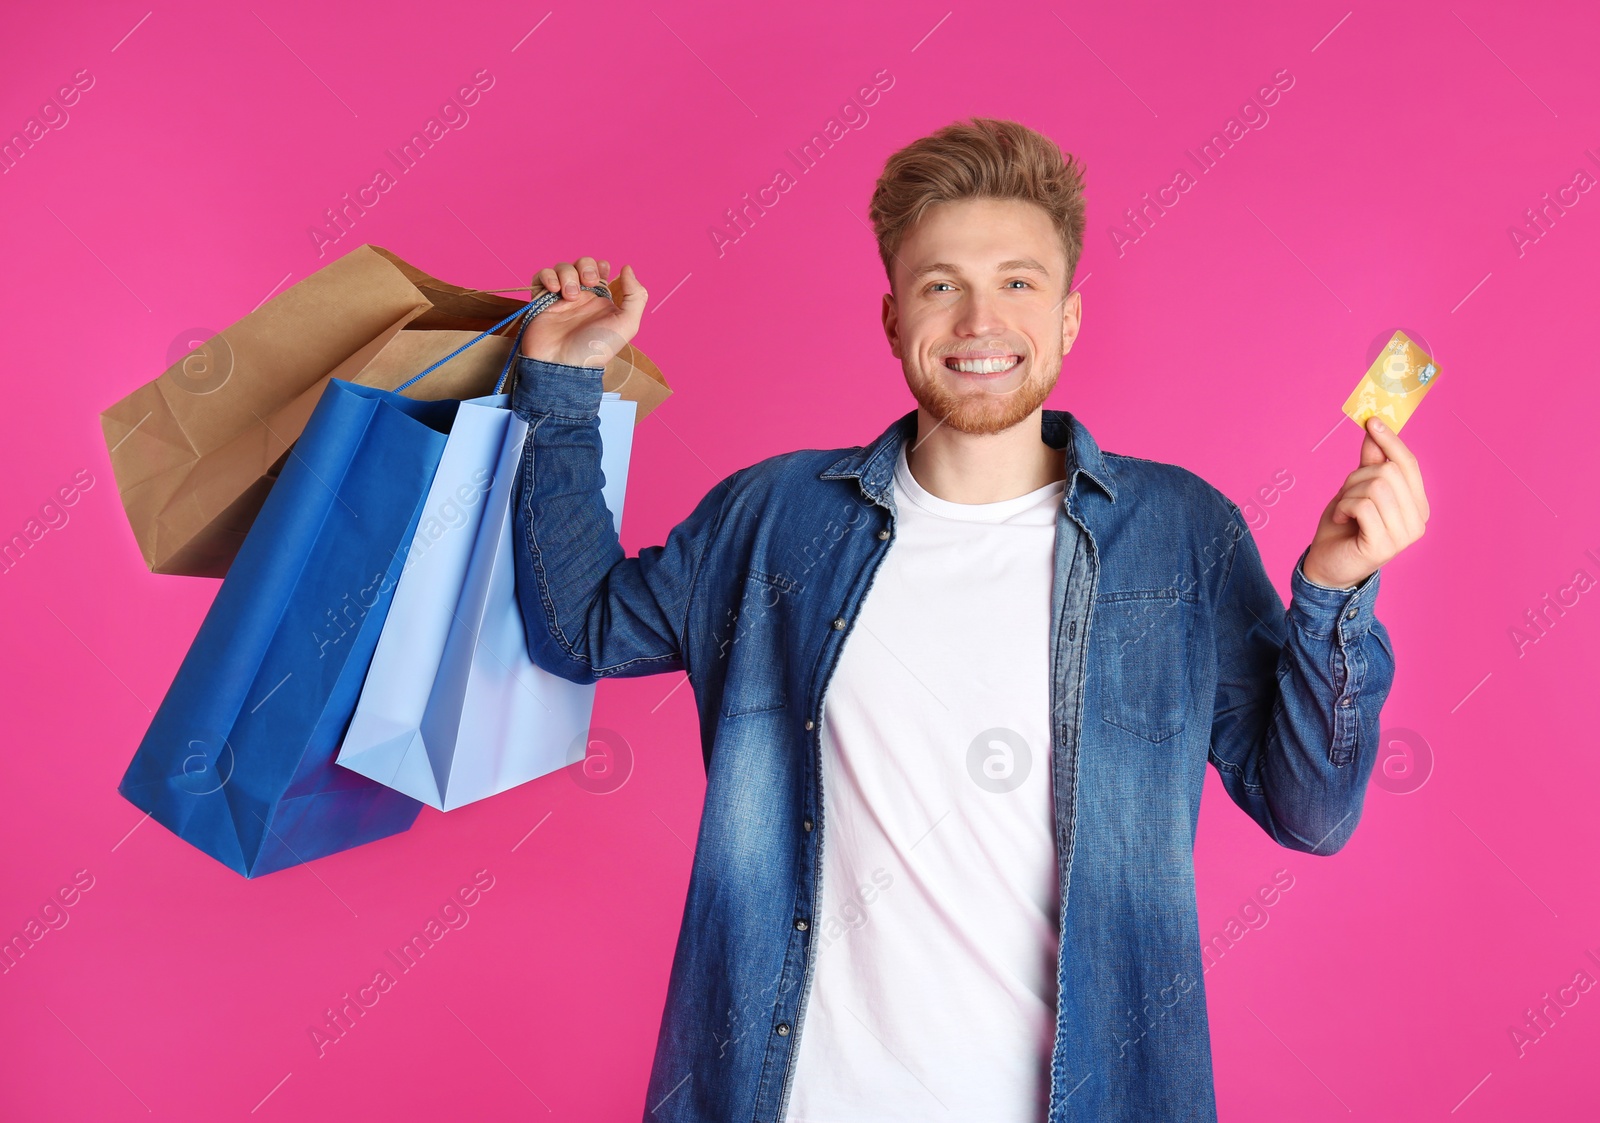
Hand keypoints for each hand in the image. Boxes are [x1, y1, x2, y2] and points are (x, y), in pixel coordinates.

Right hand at [518, 256, 646, 368]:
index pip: (601, 270)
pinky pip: (541, 276)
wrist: (562, 363)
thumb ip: (635, 295)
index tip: (601, 277)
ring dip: (568, 275)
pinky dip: (548, 277)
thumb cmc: (595, 349)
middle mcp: (582, 297)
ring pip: (562, 268)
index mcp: (602, 300)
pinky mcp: (542, 300)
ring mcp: (561, 298)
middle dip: (586, 266)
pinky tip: (554, 290)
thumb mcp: (627, 325)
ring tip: (570, 296)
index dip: (600, 266)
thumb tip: (627, 268)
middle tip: (588, 282)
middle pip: (582, 264)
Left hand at [1301, 416, 1429, 588]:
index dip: (1390, 441)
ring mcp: (1405, 536)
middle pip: (1390, 472)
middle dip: (1357, 476)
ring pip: (1376, 486)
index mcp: (1417, 505)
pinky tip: (1340, 519)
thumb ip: (1369, 462)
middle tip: (1344, 494)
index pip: (1409, 465)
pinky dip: (1344, 507)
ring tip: (1343, 510)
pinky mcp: (1385, 546)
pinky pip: (1364, 506)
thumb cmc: (1343, 528)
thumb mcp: (1355, 489)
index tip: (1371, 421)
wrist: (1327, 565)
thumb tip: (1374, 429)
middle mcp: (1418, 520)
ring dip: (1349, 494)